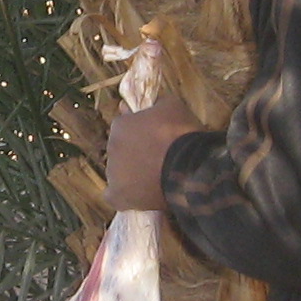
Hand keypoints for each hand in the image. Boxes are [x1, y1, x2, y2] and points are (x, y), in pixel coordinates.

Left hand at [105, 91, 202, 211]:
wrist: (189, 168)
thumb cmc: (182, 134)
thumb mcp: (173, 106)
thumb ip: (157, 105)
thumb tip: (154, 105)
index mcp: (120, 125)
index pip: (126, 125)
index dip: (141, 130)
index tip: (155, 134)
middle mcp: (112, 148)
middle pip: (122, 149)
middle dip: (136, 151)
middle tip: (158, 156)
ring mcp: (113, 173)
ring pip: (119, 172)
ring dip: (132, 173)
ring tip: (155, 178)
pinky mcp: (120, 196)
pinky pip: (114, 196)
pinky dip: (124, 195)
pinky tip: (136, 195)